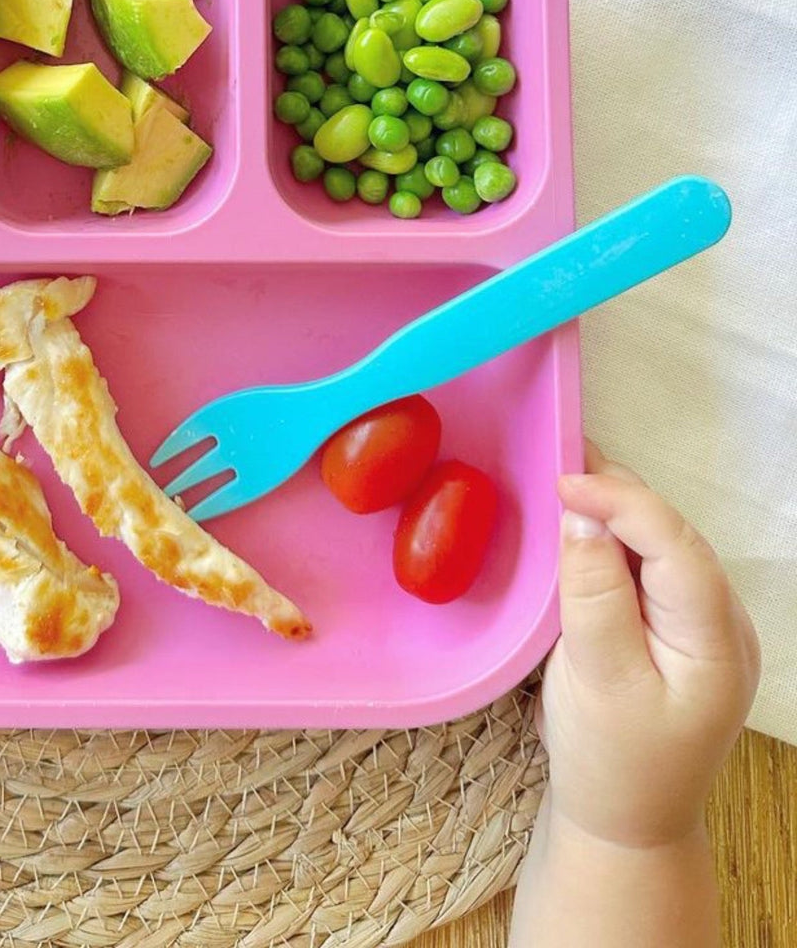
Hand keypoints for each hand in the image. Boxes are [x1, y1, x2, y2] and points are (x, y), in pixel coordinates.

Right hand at [538, 442, 759, 849]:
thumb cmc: (609, 758)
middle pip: (674, 539)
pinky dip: (614, 538)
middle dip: (620, 494)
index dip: (623, 502)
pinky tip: (581, 525)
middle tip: (558, 461)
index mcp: (716, 643)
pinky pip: (650, 567)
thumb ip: (593, 596)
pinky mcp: (676, 630)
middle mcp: (724, 625)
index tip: (562, 481)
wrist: (623, 821)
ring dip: (616, 511)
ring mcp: (704, 627)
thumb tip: (580, 518)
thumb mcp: (595, 679)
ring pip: (663, 547)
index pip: (676, 548)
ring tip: (566, 479)